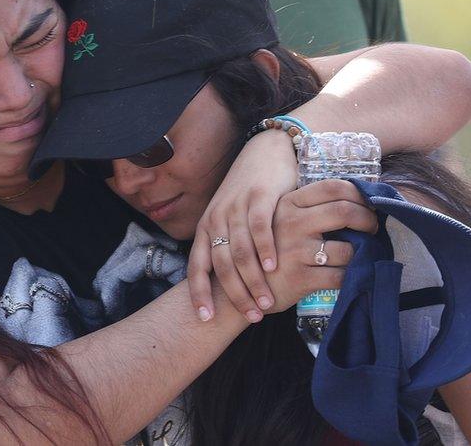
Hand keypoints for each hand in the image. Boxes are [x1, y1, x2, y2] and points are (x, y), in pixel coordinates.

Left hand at [188, 130, 295, 322]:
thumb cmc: (249, 193)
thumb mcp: (231, 220)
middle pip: (221, 265)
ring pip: (240, 252)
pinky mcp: (259, 196)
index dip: (198, 294)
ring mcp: (236, 207)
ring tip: (266, 303)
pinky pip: (259, 228)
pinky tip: (275, 267)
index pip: (196, 266)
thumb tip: (229, 286)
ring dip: (253, 280)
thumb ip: (228, 247)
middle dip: (235, 295)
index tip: (205, 319)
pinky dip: (266, 249)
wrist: (265, 152)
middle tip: (251, 317)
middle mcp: (216, 218)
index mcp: (206, 227)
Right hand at [197, 179, 378, 322]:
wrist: (232, 290)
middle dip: (368, 221)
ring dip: (361, 254)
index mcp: (286, 204)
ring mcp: (295, 250)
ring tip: (362, 256)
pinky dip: (352, 278)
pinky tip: (352, 277)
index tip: (369, 205)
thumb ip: (303, 212)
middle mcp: (291, 222)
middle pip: (345, 211)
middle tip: (374, 228)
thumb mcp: (276, 222)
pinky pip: (340, 277)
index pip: (333, 187)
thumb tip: (347, 205)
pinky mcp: (300, 278)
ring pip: (348, 249)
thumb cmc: (262, 254)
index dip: (359, 194)